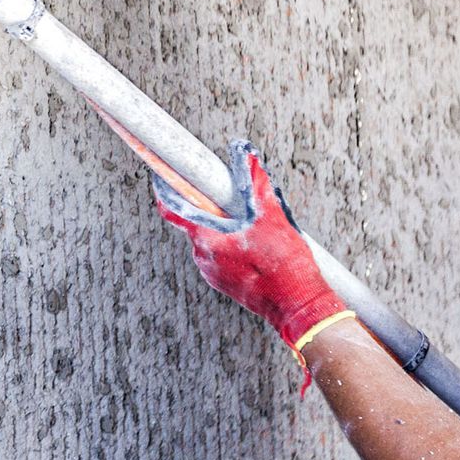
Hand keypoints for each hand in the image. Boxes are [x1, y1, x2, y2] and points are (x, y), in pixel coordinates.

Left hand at [152, 140, 347, 350]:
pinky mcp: (224, 283)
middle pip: (197, 222)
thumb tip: (246, 154)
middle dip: (212, 208)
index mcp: (207, 240)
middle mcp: (202, 258)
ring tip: (253, 227)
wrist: (298, 306)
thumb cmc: (285, 265)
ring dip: (224, 229)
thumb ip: (256, 183)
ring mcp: (212, 273)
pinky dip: (231, 246)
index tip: (162, 175)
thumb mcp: (273, 217)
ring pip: (210, 240)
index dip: (165, 190)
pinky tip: (255, 246)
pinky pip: (220, 256)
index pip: (172, 211)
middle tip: (233, 199)